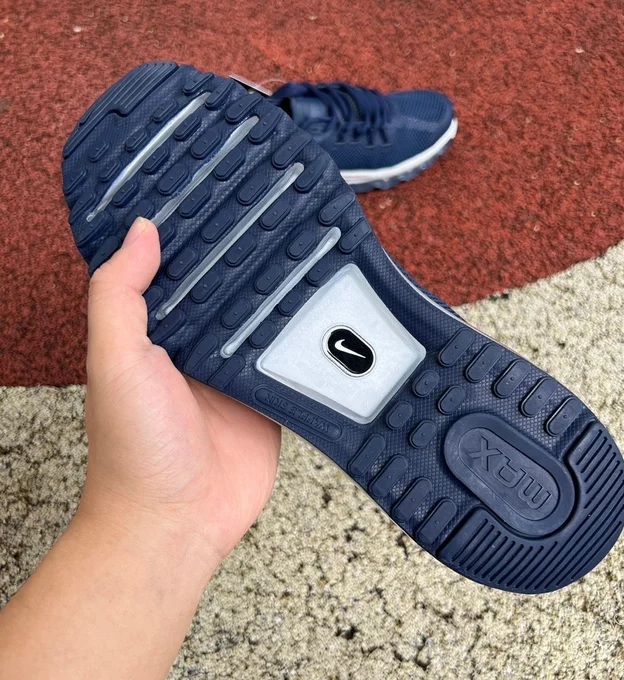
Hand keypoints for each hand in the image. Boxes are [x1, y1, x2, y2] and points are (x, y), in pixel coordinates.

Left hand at [82, 217, 280, 568]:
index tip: (218, 190)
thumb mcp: (116, 362)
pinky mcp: (272, 397)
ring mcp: (239, 372)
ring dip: (287, 293)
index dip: (197, 232)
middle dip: (253, 255)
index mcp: (160, 331)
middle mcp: (201, 346)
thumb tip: (141, 232)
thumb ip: (121, 296)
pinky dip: (311, 338)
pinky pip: (295, 359)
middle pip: (232, 289)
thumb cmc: (136, 450)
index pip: (181, 268)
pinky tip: (330, 309)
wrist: (176, 523)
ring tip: (314, 245)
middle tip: (280, 207)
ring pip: (268, 319)